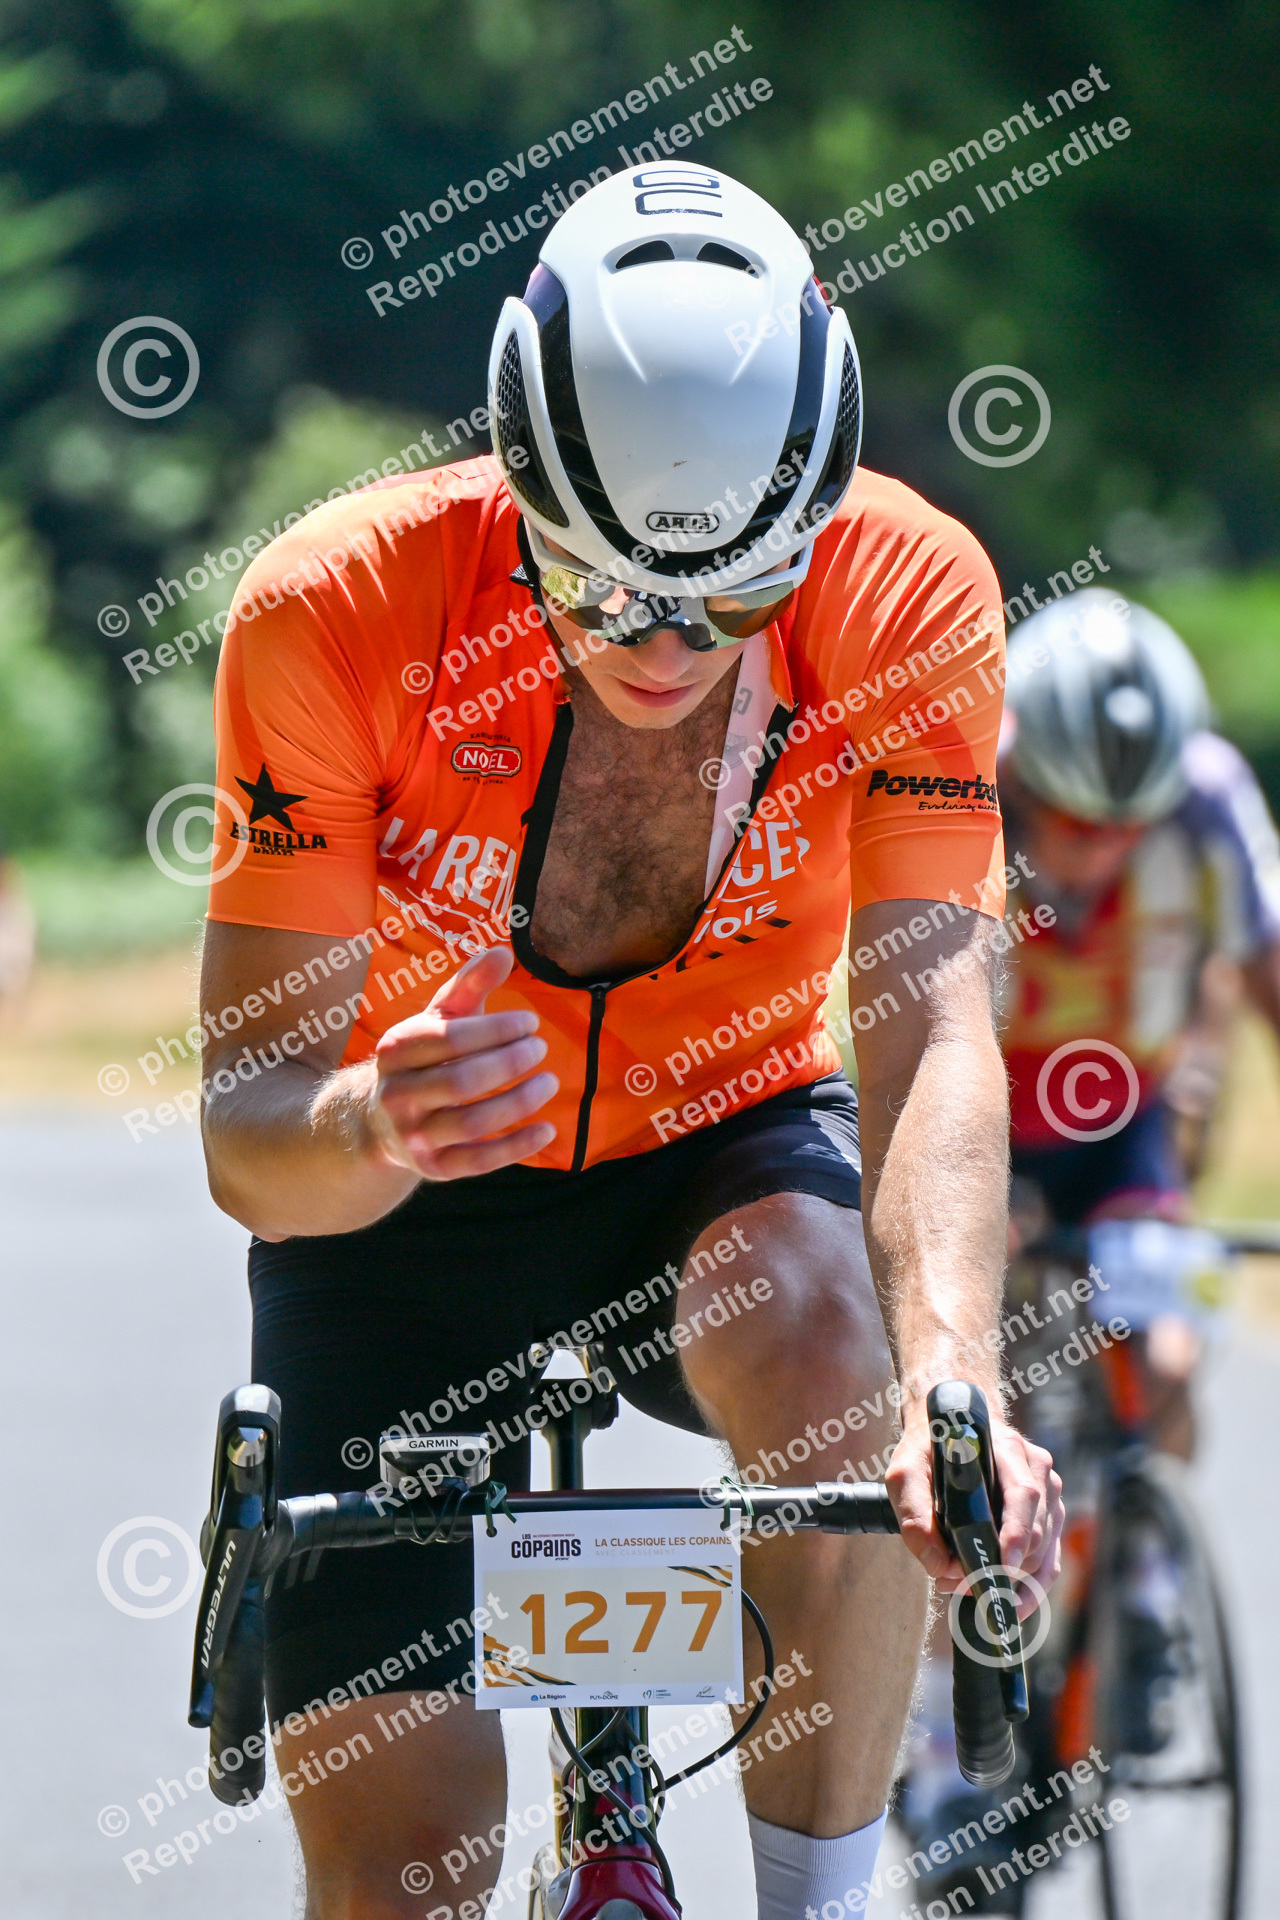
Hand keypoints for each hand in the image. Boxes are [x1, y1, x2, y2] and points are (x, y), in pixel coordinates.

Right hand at [371, 945, 557, 1179]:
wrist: (379, 1122)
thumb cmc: (423, 1058)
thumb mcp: (438, 1019)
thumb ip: (468, 984)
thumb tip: (503, 952)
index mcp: (396, 1050)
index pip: (449, 1037)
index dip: (495, 1029)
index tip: (530, 1022)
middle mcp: (397, 1094)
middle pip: (461, 1081)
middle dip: (509, 1064)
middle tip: (541, 1048)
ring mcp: (413, 1135)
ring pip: (472, 1123)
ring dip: (518, 1102)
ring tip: (549, 1082)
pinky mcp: (432, 1168)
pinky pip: (478, 1161)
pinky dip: (516, 1147)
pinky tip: (549, 1129)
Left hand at [886, 1389, 1063, 1619]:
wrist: (952, 1429)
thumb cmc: (930, 1451)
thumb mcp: (906, 1471)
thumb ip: (913, 1513)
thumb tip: (938, 1565)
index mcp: (1009, 1450)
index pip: (1024, 1494)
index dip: (1016, 1533)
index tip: (1002, 1564)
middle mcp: (1037, 1470)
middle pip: (1035, 1531)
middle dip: (1001, 1568)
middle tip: (957, 1585)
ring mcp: (1049, 1495)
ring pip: (1043, 1552)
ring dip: (1010, 1581)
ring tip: (965, 1589)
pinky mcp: (1048, 1518)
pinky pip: (1048, 1561)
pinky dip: (1031, 1589)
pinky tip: (1010, 1605)